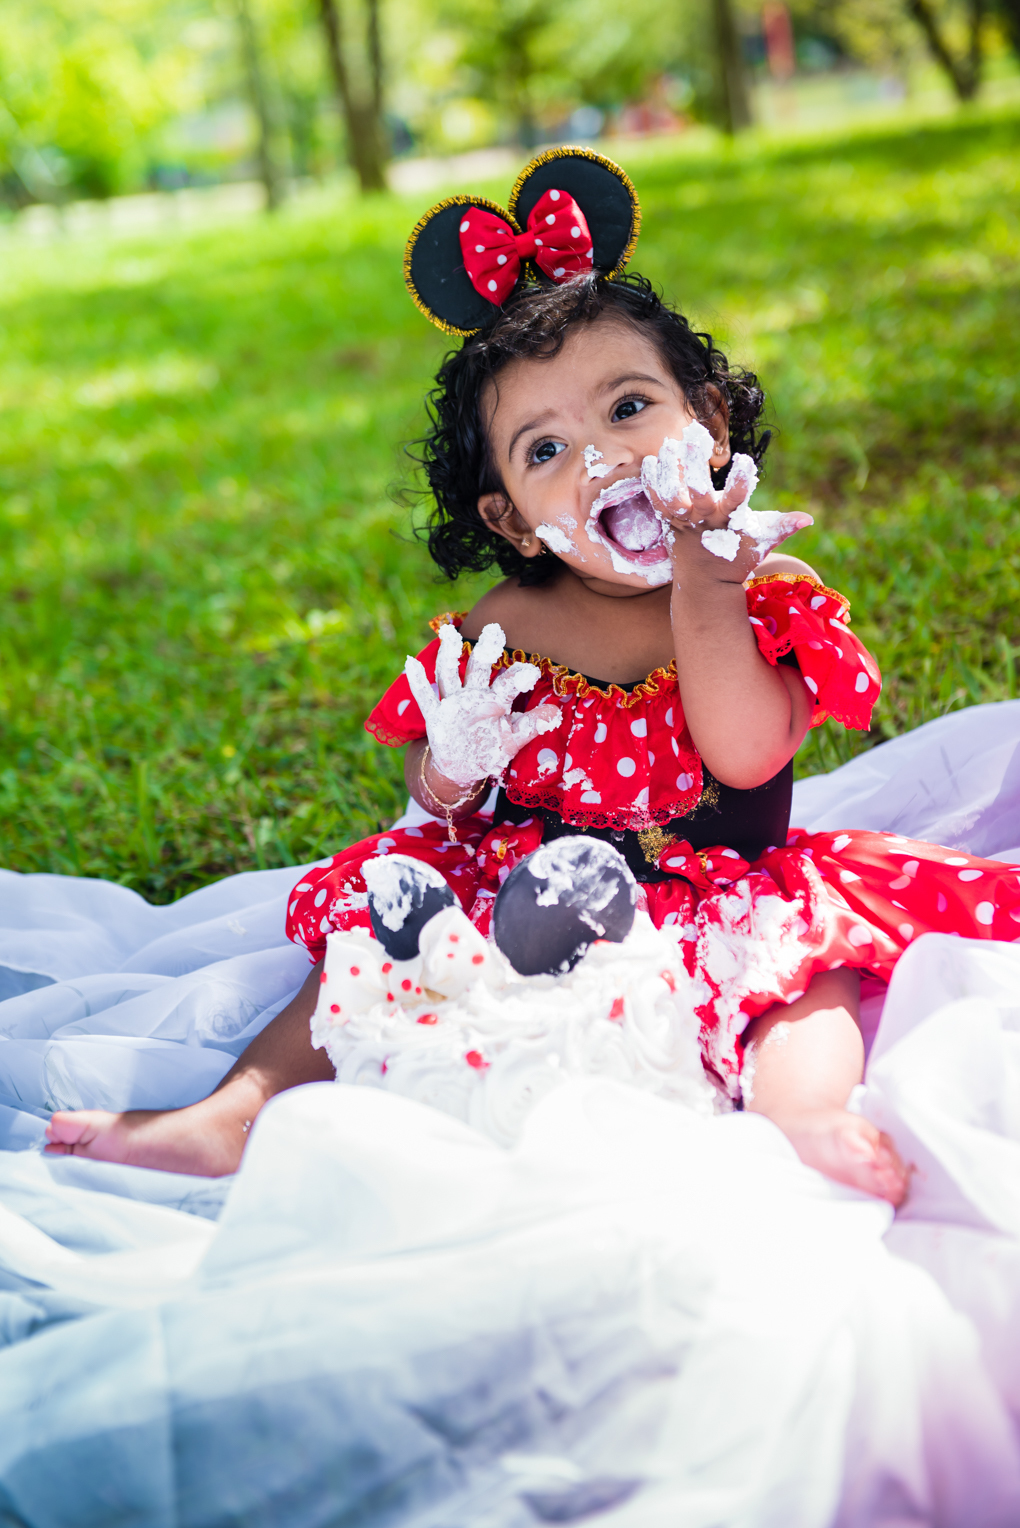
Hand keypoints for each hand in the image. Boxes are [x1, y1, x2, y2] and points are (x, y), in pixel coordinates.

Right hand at [404, 622, 561, 788]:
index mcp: (494, 700)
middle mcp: (472, 696)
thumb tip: (556, 712)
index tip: (532, 670)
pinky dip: (418, 681)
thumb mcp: (513, 740)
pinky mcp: (435, 717)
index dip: (517, 677)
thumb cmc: (490, 748)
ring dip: (448, 655)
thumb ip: (532, 726)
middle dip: (484, 650)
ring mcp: (452, 704)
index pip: (506, 684)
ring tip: (448, 633)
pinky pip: (425, 697)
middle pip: (477, 668)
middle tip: (494, 630)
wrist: (462, 767)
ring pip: (449, 675)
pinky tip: (411, 662)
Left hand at [642, 424, 811, 581]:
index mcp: (729, 521)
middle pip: (698, 491)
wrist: (705, 584)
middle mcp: (704, 520)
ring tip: (670, 442)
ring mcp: (683, 521)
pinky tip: (651, 460)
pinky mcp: (668, 522)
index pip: (736, 499)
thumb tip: (809, 519)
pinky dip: (651, 482)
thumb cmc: (737, 558)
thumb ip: (783, 526)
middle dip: (695, 462)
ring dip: (670, 468)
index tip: (744, 459)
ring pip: (672, 494)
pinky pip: (656, 501)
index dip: (739, 480)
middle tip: (695, 433)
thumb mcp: (762, 542)